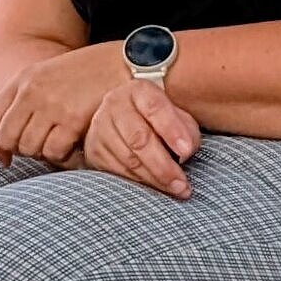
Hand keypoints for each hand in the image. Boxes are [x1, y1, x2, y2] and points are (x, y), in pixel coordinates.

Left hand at [0, 44, 125, 167]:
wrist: (125, 62)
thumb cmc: (92, 71)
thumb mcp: (52, 73)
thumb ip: (30, 96)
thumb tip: (15, 132)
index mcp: (25, 79)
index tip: (3, 157)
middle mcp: (32, 92)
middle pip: (8, 138)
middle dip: (21, 151)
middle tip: (39, 150)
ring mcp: (51, 106)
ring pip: (30, 148)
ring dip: (44, 153)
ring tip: (61, 145)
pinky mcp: (72, 119)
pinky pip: (55, 152)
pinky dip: (63, 156)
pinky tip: (74, 147)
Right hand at [82, 80, 201, 197]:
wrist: (126, 119)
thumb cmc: (159, 120)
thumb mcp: (177, 116)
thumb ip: (186, 131)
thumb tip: (185, 152)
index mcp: (139, 91)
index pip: (155, 108)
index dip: (172, 130)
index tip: (186, 152)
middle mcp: (115, 105)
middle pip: (139, 138)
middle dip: (163, 165)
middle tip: (182, 184)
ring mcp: (100, 127)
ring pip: (128, 159)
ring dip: (154, 179)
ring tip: (176, 189)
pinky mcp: (94, 150)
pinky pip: (117, 171)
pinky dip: (139, 183)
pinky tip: (155, 187)